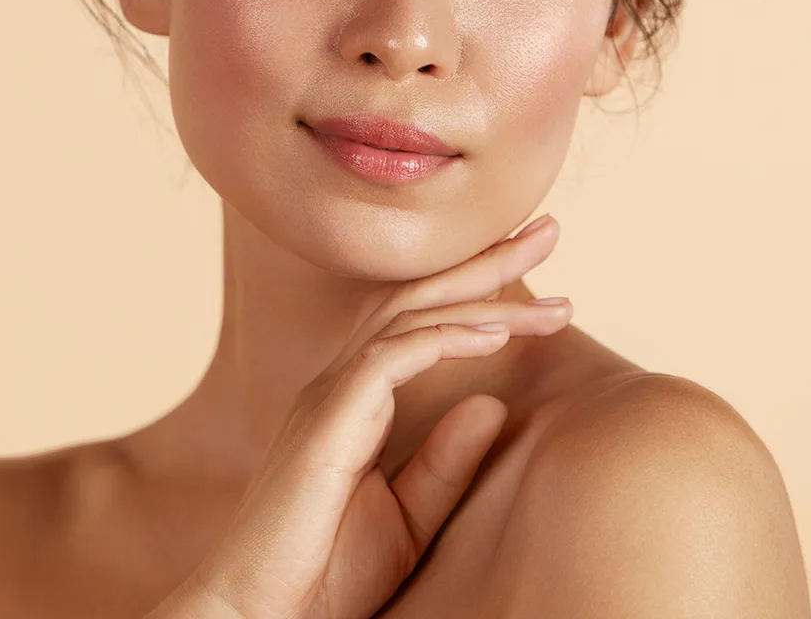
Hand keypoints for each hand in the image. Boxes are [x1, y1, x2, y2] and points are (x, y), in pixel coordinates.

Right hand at [149, 215, 568, 618]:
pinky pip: (394, 357)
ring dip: (484, 298)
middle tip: (546, 230)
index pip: (423, 321)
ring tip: (551, 295)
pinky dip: (446, 338)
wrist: (260, 618)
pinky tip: (495, 333)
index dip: (480, 290)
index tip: (543, 279)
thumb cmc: (327, 577)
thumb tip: (494, 402)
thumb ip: (447, 460)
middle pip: (421, 297)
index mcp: (357, 399)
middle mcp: (342, 381)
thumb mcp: (409, 517)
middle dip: (486, 262)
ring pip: (414, 317)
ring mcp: (331, 394)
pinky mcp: (329, 417)